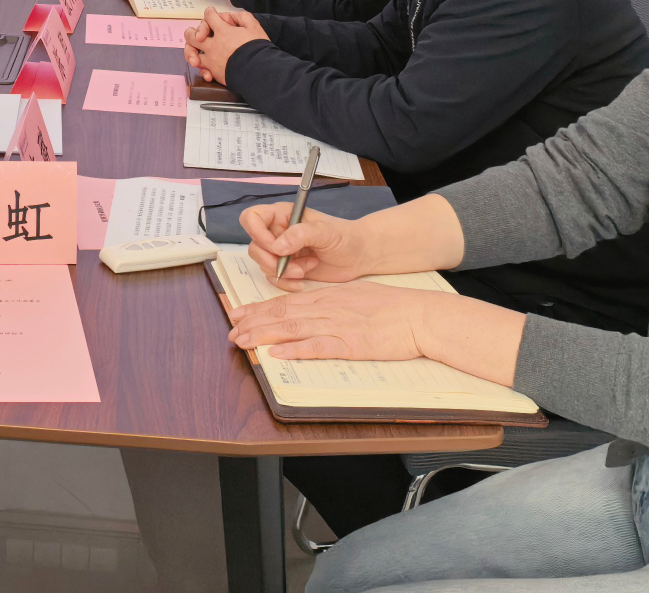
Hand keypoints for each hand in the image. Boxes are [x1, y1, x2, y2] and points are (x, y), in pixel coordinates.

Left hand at [180, 7, 269, 83]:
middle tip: (198, 35)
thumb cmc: (258, 48)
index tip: (211, 13)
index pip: (209, 16)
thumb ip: (242, 17)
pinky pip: (202, 69)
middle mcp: (213, 44)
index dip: (210, 13)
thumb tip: (230, 16)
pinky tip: (208, 72)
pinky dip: (203, 70)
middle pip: (192, 36)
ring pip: (192, 53)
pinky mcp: (214, 72)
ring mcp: (211, 59)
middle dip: (192, 33)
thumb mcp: (254, 27)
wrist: (259, 70)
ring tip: (195, 56)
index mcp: (223, 31)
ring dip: (191, 53)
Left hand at [227, 281, 433, 361]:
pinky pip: (317, 346)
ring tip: (242, 340)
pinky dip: (294, 350)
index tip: (239, 313)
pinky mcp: (350, 343)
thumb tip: (312, 308)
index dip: (259, 308)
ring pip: (292, 328)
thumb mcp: (356, 295)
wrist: (418, 314)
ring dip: (263, 335)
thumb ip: (332, 302)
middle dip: (253, 322)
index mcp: (328, 296)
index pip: (285, 301)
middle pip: (282, 313)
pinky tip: (276, 353)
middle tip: (231, 330)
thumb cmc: (391, 306)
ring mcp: (337, 325)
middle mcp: (327, 307)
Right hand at [243, 194, 467, 287]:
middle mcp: (278, 232)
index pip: (251, 218)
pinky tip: (304, 280)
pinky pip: (273, 279)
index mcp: (283, 215)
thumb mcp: (326, 232)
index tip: (275, 246)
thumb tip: (278, 245)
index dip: (256, 233)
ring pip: (262, 265)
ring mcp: (281, 252)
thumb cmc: (346, 237)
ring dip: (283, 272)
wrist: (360, 256)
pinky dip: (286, 283)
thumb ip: (302, 234)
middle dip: (272, 260)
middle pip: (254, 246)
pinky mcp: (287, 269)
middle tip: (294, 266)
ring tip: (307, 268)